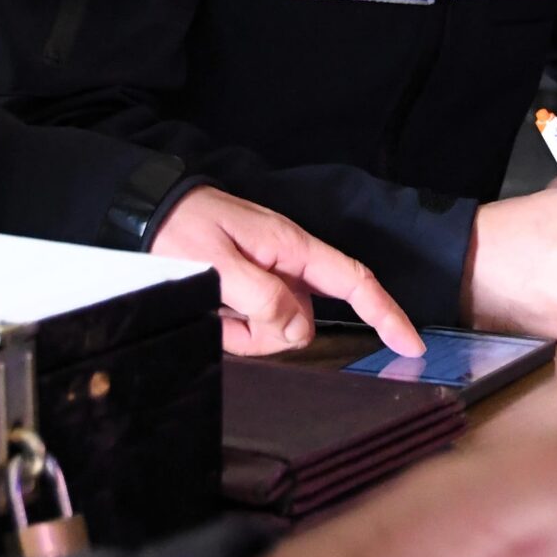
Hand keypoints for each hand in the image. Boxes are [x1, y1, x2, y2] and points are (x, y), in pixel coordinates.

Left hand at [149, 186, 423, 358]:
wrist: (146, 212)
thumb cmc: (180, 228)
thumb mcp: (218, 262)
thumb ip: (261, 297)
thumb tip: (297, 328)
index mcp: (291, 247)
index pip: (354, 281)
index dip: (386, 313)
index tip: (410, 344)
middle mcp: (288, 264)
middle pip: (306, 321)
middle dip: (268, 332)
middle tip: (225, 313)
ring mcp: (271, 278)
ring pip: (279, 330)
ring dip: (244, 332)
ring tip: (211, 305)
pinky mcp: (252, 290)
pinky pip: (256, 328)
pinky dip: (232, 329)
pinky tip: (211, 309)